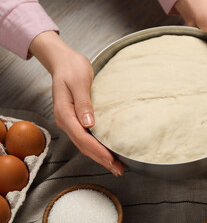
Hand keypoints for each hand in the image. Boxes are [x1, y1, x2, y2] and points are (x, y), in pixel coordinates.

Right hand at [29, 31, 123, 175]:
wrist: (63, 61)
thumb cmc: (71, 68)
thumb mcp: (78, 82)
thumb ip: (83, 103)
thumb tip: (89, 124)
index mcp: (65, 113)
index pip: (82, 137)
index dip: (97, 150)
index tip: (111, 159)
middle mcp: (66, 121)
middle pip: (84, 145)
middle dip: (101, 159)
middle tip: (118, 170)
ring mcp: (71, 121)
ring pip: (85, 144)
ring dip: (100, 156)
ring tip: (115, 166)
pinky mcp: (77, 119)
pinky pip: (87, 137)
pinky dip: (97, 147)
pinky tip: (107, 151)